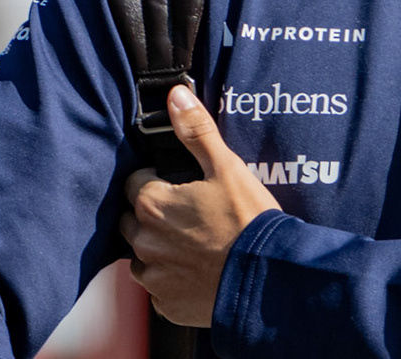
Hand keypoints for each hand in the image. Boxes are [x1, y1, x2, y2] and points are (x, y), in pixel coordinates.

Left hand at [120, 85, 280, 326]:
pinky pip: (158, 287)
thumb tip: (175, 95)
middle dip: (152, 215)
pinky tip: (198, 271)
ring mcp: (153, 277)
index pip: (135, 183)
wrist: (267, 279)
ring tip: (196, 244)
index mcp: (152, 205)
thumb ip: (196, 130)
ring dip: (159, 248)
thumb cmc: (248, 220)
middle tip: (189, 214)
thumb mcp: (227, 167)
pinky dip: (172, 279)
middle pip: (133, 220)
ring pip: (143, 255)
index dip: (156, 180)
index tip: (180, 185)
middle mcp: (144, 242)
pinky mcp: (165, 305)